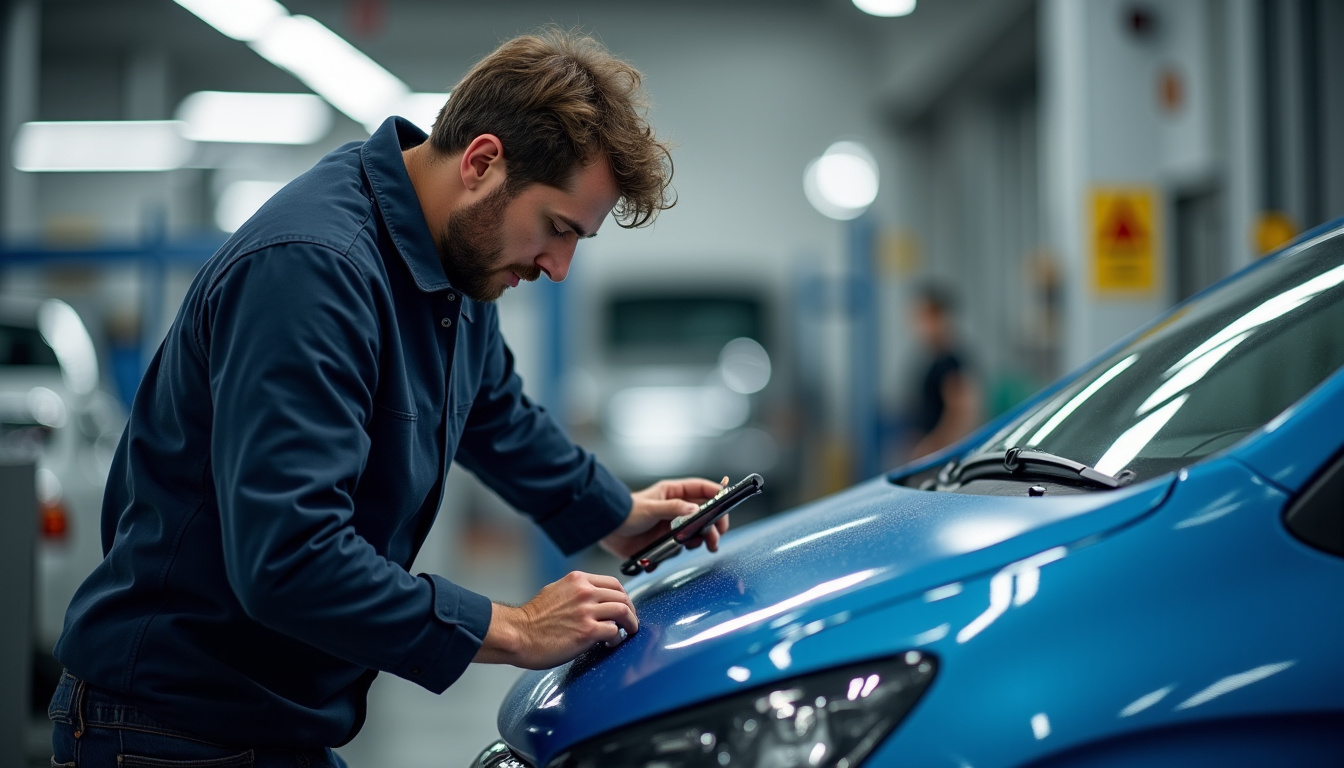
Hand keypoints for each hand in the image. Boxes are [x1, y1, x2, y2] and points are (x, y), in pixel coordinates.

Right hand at [474, 571, 635, 669]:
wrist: (517, 634)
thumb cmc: (532, 619)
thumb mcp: (555, 591)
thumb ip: (575, 592)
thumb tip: (591, 599)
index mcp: (577, 580)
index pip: (613, 583)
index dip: (623, 597)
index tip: (624, 607)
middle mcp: (585, 592)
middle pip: (622, 596)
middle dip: (631, 611)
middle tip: (630, 623)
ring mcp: (587, 611)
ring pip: (624, 611)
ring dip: (630, 624)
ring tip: (627, 633)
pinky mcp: (587, 631)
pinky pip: (614, 631)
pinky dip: (617, 638)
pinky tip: (610, 643)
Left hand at [600, 476, 731, 561]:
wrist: (606, 530)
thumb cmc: (626, 512)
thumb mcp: (650, 508)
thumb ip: (673, 509)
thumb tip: (695, 510)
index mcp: (673, 493)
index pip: (702, 490)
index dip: (717, 495)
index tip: (727, 503)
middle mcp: (675, 509)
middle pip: (704, 515)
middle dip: (713, 525)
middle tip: (716, 537)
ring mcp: (670, 526)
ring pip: (694, 533)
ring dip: (700, 540)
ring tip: (701, 546)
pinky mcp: (663, 542)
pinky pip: (678, 547)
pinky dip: (679, 551)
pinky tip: (671, 552)